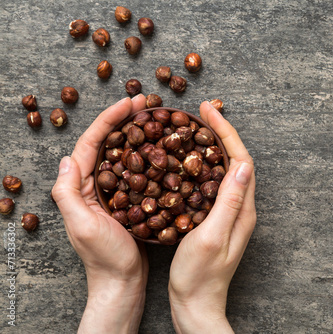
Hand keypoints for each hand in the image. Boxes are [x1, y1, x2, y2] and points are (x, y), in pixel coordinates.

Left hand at [51, 96, 148, 333]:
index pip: (91, 143)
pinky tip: (162, 148)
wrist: (123, 282)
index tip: (130, 102)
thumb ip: (67, 192)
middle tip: (146, 102)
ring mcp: (112, 191)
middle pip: (108, 142)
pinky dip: (147, 155)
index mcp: (79, 186)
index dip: (109, 119)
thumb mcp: (81, 225)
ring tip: (155, 117)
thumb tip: (66, 159)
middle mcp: (94, 184)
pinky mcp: (128, 199)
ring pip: (124, 153)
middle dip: (124, 119)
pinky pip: (137, 170)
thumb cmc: (104, 258)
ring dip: (137, 132)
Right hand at [168, 102, 255, 332]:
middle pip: (236, 160)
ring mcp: (230, 214)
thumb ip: (229, 201)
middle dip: (221, 133)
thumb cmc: (200, 276)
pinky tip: (189, 160)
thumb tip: (244, 164)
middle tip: (202, 112)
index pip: (241, 160)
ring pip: (225, 170)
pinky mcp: (217, 219)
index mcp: (242, 210)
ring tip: (197, 128)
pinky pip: (213, 183)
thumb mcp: (212, 236)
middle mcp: (241, 208)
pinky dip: (203, 165)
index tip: (208, 112)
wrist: (196, 304)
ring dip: (213, 146)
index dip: (226, 133)